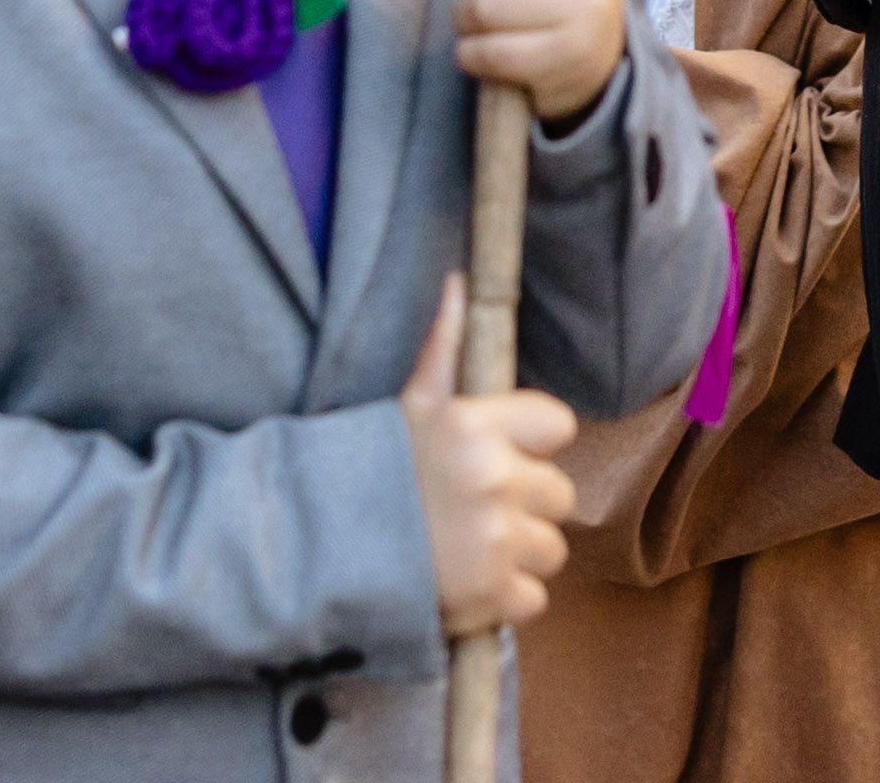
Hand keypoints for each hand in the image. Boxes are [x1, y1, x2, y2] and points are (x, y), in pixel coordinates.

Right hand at [397, 275, 579, 634]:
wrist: (320, 557)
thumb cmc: (371, 474)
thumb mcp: (408, 405)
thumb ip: (444, 344)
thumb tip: (458, 280)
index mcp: (477, 426)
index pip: (558, 425)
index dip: (533, 444)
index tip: (498, 458)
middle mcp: (493, 479)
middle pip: (559, 494)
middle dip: (525, 506)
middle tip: (474, 512)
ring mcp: (495, 540)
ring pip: (550, 548)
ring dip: (517, 554)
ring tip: (467, 549)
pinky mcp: (491, 596)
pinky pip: (533, 598)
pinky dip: (504, 599)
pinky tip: (466, 585)